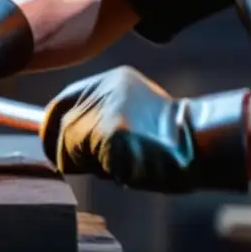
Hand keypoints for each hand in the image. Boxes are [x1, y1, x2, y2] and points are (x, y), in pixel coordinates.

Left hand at [40, 66, 250, 192]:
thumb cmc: (170, 140)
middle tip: (105, 161)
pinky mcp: (112, 135)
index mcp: (114, 80)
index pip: (65, 99)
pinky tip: (128, 166)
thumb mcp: (134, 112)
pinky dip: (103, 171)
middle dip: (74, 152)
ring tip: (123, 160)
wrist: (201, 145)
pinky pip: (84, 163)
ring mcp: (109, 111)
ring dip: (89, 164)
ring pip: (69, 147)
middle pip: (62, 127)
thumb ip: (103, 116)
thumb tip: (62, 138)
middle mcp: (108, 89)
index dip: (52, 123)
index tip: (49, 142)